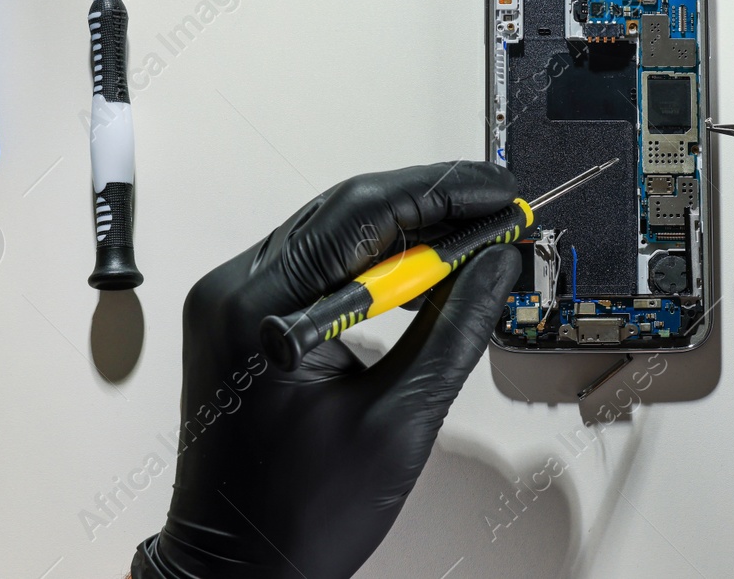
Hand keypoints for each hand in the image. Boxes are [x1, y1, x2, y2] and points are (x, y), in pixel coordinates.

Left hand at [133, 162, 520, 578]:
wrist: (236, 569)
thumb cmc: (299, 515)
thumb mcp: (400, 418)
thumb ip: (454, 328)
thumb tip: (497, 265)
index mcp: (261, 307)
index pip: (364, 212)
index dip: (444, 193)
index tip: (501, 195)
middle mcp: (234, 289)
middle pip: (347, 211)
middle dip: (432, 205)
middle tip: (500, 212)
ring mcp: (233, 301)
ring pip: (334, 232)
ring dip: (407, 232)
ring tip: (477, 241)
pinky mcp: (244, 318)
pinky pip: (318, 265)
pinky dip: (374, 262)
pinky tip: (425, 274)